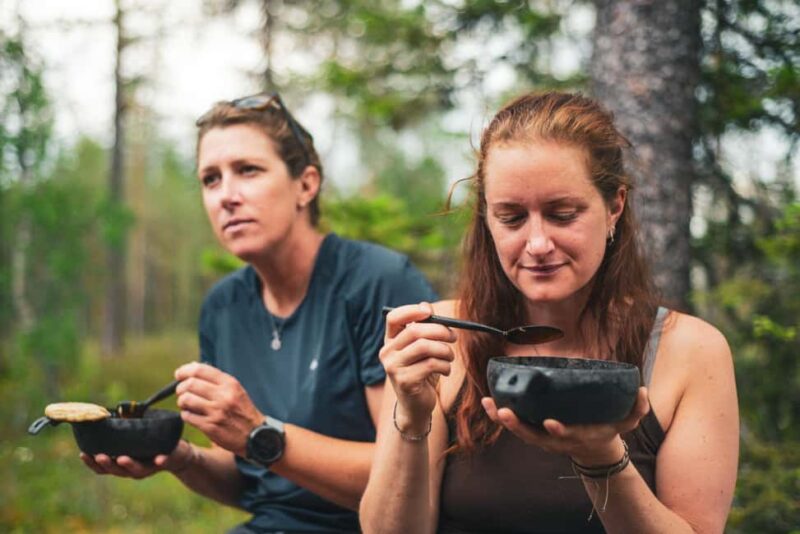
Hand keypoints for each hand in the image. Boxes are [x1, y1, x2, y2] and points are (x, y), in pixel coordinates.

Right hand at [80, 439, 192, 478]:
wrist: (177, 452)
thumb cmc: (150, 442)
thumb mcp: (134, 435)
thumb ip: (121, 428)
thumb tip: (105, 411)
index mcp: (122, 463)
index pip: (103, 467)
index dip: (92, 463)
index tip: (82, 454)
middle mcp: (133, 469)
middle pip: (117, 470)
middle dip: (107, 464)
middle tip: (99, 456)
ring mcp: (149, 467)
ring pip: (137, 470)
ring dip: (129, 465)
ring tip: (122, 458)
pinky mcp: (166, 461)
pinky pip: (163, 463)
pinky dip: (160, 462)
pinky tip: (158, 459)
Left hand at [174, 362, 262, 456]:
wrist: (255, 435)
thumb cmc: (242, 411)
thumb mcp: (235, 390)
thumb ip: (216, 380)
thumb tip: (192, 367)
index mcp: (230, 384)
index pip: (200, 370)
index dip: (185, 371)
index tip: (179, 374)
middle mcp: (224, 396)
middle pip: (190, 384)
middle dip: (180, 387)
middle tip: (181, 392)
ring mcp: (216, 412)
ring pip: (186, 399)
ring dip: (182, 401)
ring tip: (186, 404)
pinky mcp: (210, 427)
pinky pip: (187, 416)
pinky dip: (185, 414)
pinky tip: (192, 415)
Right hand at [380, 302, 455, 431]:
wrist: (415, 406)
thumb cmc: (421, 373)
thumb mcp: (422, 350)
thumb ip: (423, 328)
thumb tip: (426, 305)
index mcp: (390, 341)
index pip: (393, 318)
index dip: (411, 311)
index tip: (429, 311)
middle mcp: (387, 353)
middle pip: (414, 331)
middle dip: (440, 331)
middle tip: (453, 337)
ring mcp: (393, 368)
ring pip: (425, 347)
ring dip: (445, 351)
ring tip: (450, 358)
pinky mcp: (405, 381)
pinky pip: (431, 364)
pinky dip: (445, 366)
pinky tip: (445, 371)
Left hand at [482, 387, 649, 464]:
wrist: (593, 450)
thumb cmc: (607, 428)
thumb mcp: (626, 422)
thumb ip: (636, 408)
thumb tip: (642, 389)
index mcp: (577, 436)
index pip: (565, 436)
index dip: (558, 431)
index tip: (550, 423)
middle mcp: (555, 440)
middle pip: (533, 436)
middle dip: (518, 426)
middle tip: (504, 412)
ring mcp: (542, 438)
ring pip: (519, 431)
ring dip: (502, 419)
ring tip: (489, 403)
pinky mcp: (532, 431)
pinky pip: (513, 425)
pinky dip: (499, 415)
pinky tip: (488, 400)